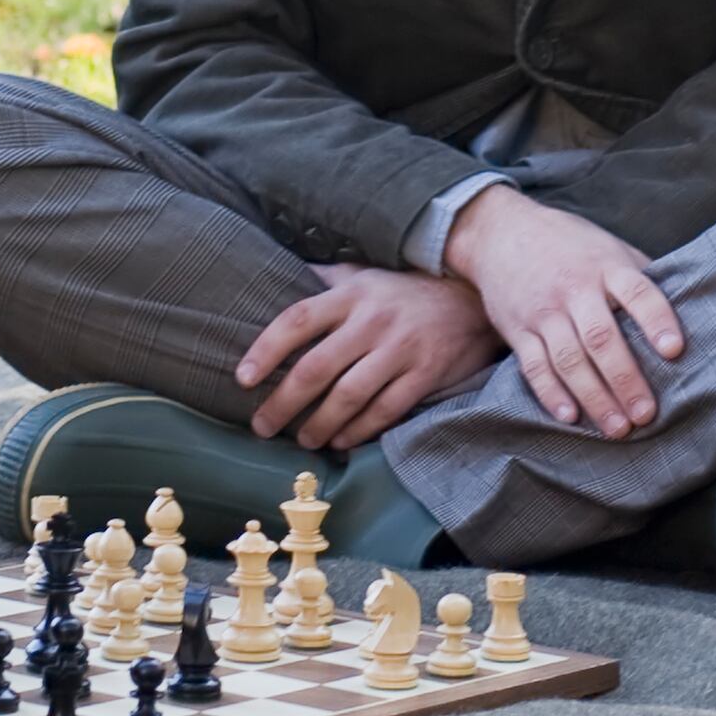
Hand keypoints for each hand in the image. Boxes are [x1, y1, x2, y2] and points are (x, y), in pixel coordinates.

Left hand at [233, 261, 503, 448]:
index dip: (265, 349)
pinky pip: (385, 410)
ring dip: (319, 424)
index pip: (297, 320)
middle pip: (316, 368)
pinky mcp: (425, 374)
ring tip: (303, 440)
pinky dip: (359, 430)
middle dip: (283, 403)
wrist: (473, 298)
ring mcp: (400, 349)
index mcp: (351, 295)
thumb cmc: (406, 290)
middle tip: (262, 426)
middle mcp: (372, 321)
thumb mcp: (365, 275)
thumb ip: (327, 280)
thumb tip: (283, 274)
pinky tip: (341, 440)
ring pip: (348, 396)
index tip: (243, 378)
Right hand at [440, 184, 684, 437]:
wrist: (502, 233)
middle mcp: (574, 288)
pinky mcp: (518, 329)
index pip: (637, 293)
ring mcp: (543, 310)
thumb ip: (640, 277)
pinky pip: (534, 366)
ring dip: (594, 397)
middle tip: (646, 414)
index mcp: (606, 266)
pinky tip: (571, 417)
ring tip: (617, 428)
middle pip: (601, 337)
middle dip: (626, 379)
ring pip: (569, 359)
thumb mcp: (609, 247)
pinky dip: (551, 394)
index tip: (675, 351)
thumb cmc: (571, 246)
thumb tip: (688, 309)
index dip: (657, 321)